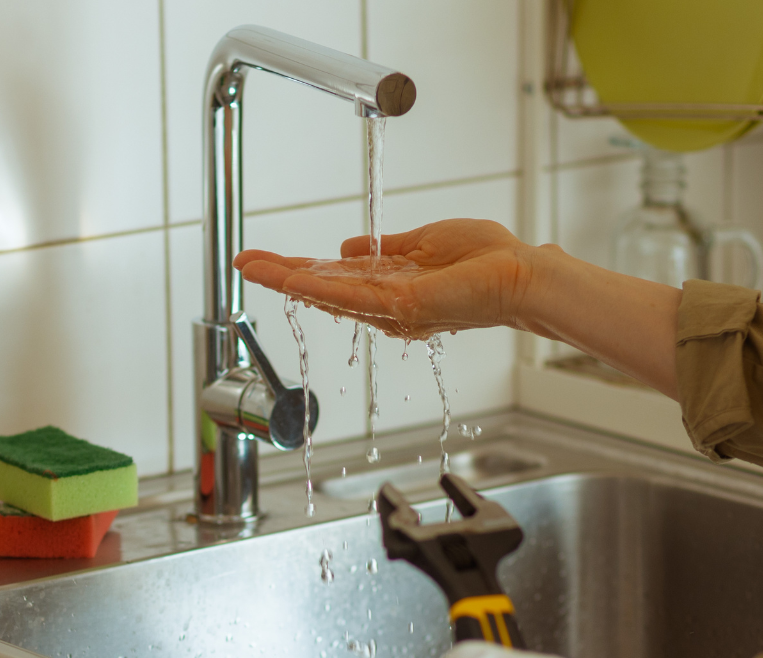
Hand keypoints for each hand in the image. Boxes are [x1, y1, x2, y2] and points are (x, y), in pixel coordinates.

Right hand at [233, 218, 537, 339]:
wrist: (520, 275)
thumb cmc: (486, 260)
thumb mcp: (424, 242)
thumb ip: (386, 247)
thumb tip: (348, 246)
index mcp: (389, 284)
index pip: (334, 277)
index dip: (299, 269)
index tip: (266, 260)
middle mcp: (384, 304)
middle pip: (321, 289)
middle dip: (279, 275)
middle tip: (242, 262)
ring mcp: (391, 308)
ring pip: (327, 293)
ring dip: (286, 279)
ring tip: (252, 268)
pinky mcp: (403, 305)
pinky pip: (352, 294)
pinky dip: (318, 287)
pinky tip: (291, 279)